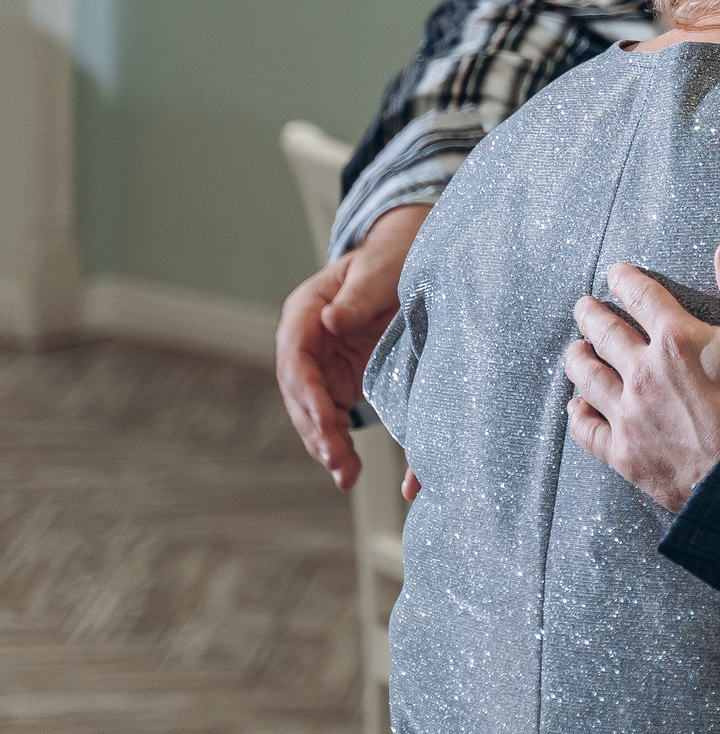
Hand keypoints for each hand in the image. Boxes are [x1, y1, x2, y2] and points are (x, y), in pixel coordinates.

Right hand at [275, 203, 425, 488]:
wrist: (409, 257)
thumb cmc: (394, 256)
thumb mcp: (380, 269)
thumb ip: (358, 295)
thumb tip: (330, 319)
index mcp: (306, 311)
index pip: (295, 357)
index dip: (308, 390)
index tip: (326, 417)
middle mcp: (306, 342)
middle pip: (301, 394)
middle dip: (316, 429)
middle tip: (338, 461)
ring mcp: (322, 365)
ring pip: (314, 413)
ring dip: (326, 445)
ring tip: (345, 476)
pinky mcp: (341, 381)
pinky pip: (333, 418)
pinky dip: (340, 443)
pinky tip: (349, 471)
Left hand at [563, 239, 719, 511]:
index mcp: (677, 338)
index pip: (639, 296)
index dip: (624, 280)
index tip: (615, 274)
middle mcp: (644, 371)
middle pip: (604, 333)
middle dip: (591, 314)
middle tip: (584, 306)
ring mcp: (630, 413)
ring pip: (588, 376)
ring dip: (577, 358)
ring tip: (574, 349)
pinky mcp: (625, 452)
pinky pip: (588, 429)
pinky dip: (578, 414)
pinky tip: (576, 406)